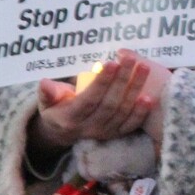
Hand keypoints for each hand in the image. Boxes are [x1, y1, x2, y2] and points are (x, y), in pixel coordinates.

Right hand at [28, 50, 169, 154]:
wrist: (62, 132)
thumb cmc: (56, 108)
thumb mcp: (46, 101)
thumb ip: (47, 92)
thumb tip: (45, 83)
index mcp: (70, 118)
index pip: (89, 99)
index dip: (101, 82)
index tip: (112, 62)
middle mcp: (88, 128)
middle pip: (109, 104)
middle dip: (122, 80)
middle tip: (131, 60)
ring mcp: (104, 133)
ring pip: (122, 112)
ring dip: (135, 90)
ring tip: (143, 69)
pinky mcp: (115, 135)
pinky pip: (130, 125)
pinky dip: (140, 113)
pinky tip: (149, 97)